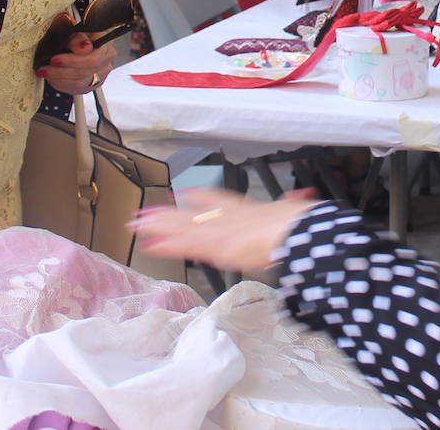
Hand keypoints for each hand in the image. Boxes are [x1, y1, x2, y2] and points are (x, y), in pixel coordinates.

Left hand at [38, 31, 116, 93]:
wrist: (69, 37)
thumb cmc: (69, 31)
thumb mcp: (69, 28)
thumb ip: (77, 38)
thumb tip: (84, 47)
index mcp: (105, 41)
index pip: (93, 59)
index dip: (73, 61)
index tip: (54, 60)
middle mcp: (107, 57)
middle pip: (86, 72)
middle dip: (61, 72)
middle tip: (44, 69)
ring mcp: (102, 72)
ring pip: (80, 84)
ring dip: (59, 79)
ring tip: (45, 72)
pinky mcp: (94, 83)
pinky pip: (77, 90)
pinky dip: (62, 84)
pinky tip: (53, 78)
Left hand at [129, 187, 318, 272]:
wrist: (300, 231)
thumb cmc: (304, 225)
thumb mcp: (298, 210)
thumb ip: (294, 204)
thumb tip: (303, 198)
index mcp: (249, 209)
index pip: (219, 200)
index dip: (200, 197)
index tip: (186, 193)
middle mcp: (230, 217)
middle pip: (194, 212)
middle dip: (170, 213)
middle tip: (147, 212)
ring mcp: (222, 230)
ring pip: (183, 226)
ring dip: (159, 226)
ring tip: (136, 224)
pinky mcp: (216, 246)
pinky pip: (186, 245)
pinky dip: (167, 245)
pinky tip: (149, 244)